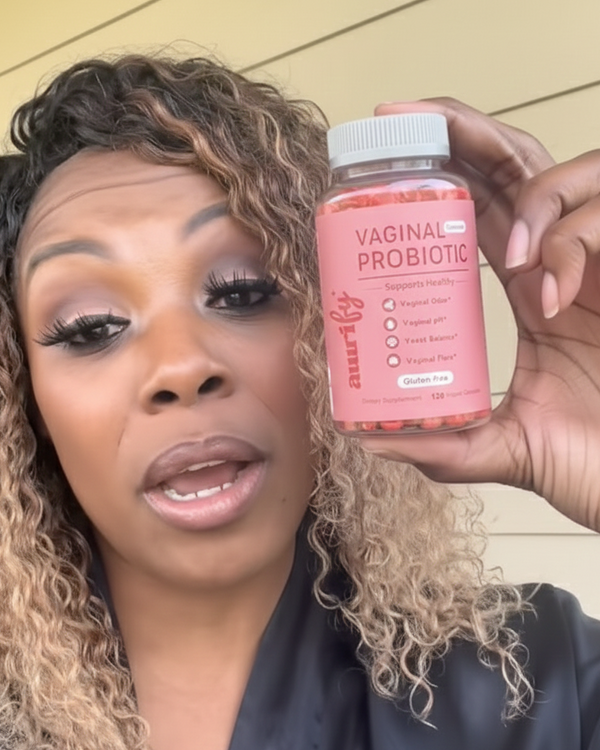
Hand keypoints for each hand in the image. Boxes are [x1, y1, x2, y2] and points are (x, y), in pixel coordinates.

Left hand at [361, 99, 599, 531]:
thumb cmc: (592, 460)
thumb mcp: (502, 450)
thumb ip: (443, 446)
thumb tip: (365, 440)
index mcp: (527, 288)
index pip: (478, 207)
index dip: (439, 170)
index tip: (381, 156)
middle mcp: (558, 263)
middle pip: (511, 167)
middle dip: (459, 132)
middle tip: (400, 117)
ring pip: (571, 171)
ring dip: (533, 197)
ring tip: (512, 258)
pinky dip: (574, 244)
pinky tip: (552, 295)